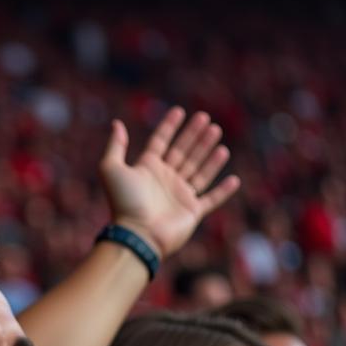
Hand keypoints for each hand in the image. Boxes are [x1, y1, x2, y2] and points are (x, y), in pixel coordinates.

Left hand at [98, 106, 239, 259]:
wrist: (138, 234)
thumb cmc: (124, 203)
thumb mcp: (111, 170)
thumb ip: (115, 146)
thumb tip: (117, 123)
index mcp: (147, 169)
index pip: (160, 143)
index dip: (169, 127)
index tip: (179, 111)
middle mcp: (165, 181)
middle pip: (182, 152)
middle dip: (194, 135)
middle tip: (206, 118)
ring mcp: (179, 196)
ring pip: (199, 170)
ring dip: (209, 154)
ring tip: (217, 135)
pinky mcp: (192, 212)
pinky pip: (212, 199)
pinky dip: (224, 191)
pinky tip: (234, 179)